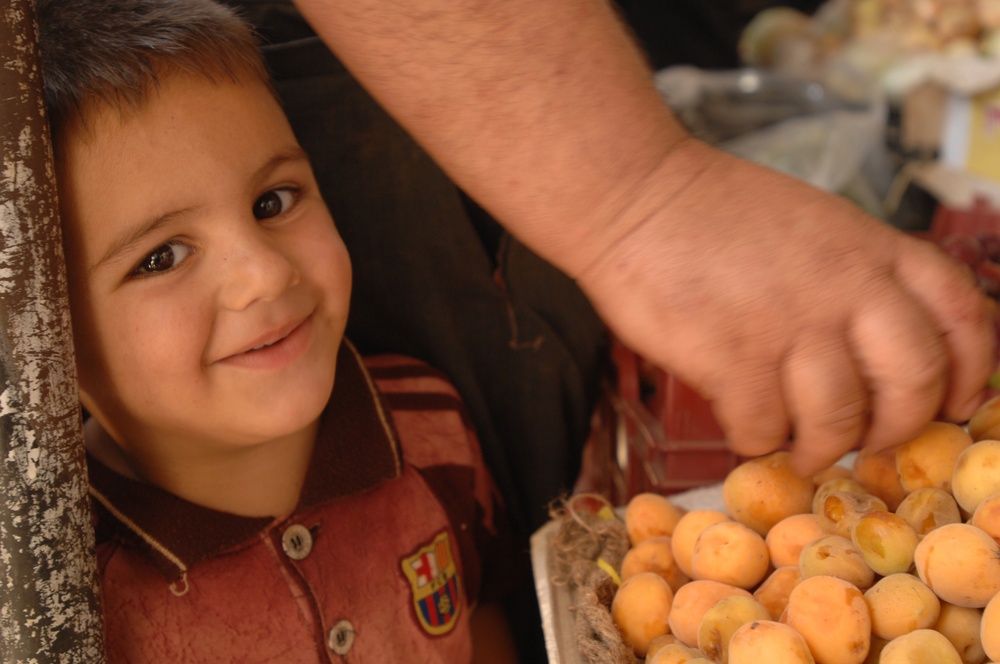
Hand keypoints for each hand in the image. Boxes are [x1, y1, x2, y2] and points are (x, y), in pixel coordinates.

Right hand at [577, 140, 995, 474]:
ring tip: (795, 445)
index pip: (961, 314)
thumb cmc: (713, 212)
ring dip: (819, 446)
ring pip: (840, 421)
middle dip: (895, 428)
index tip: (954, 401)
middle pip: (914, 383)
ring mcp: (790, 326)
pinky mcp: (732, 358)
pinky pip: (764, 429)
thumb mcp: (814, 222)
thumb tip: (874, 346)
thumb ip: (856, 273)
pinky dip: (755, 439)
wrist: (636, 197)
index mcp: (870, 249)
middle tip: (865, 440)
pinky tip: (740, 422)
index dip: (972, 370)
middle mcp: (844, 288)